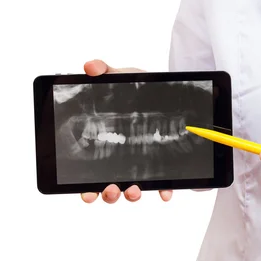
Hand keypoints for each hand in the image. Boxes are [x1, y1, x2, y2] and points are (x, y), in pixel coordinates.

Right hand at [80, 59, 172, 203]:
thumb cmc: (143, 88)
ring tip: (133, 190)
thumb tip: (89, 67)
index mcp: (107, 144)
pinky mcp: (166, 167)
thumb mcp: (125, 76)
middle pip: (110, 187)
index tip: (86, 193)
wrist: (175, 93)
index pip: (89, 173)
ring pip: (133, 189)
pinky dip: (163, 190)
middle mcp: (124, 160)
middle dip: (108, 194)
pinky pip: (163, 185)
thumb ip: (106, 71)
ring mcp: (145, 165)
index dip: (85, 187)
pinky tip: (164, 192)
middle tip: (111, 190)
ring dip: (131, 194)